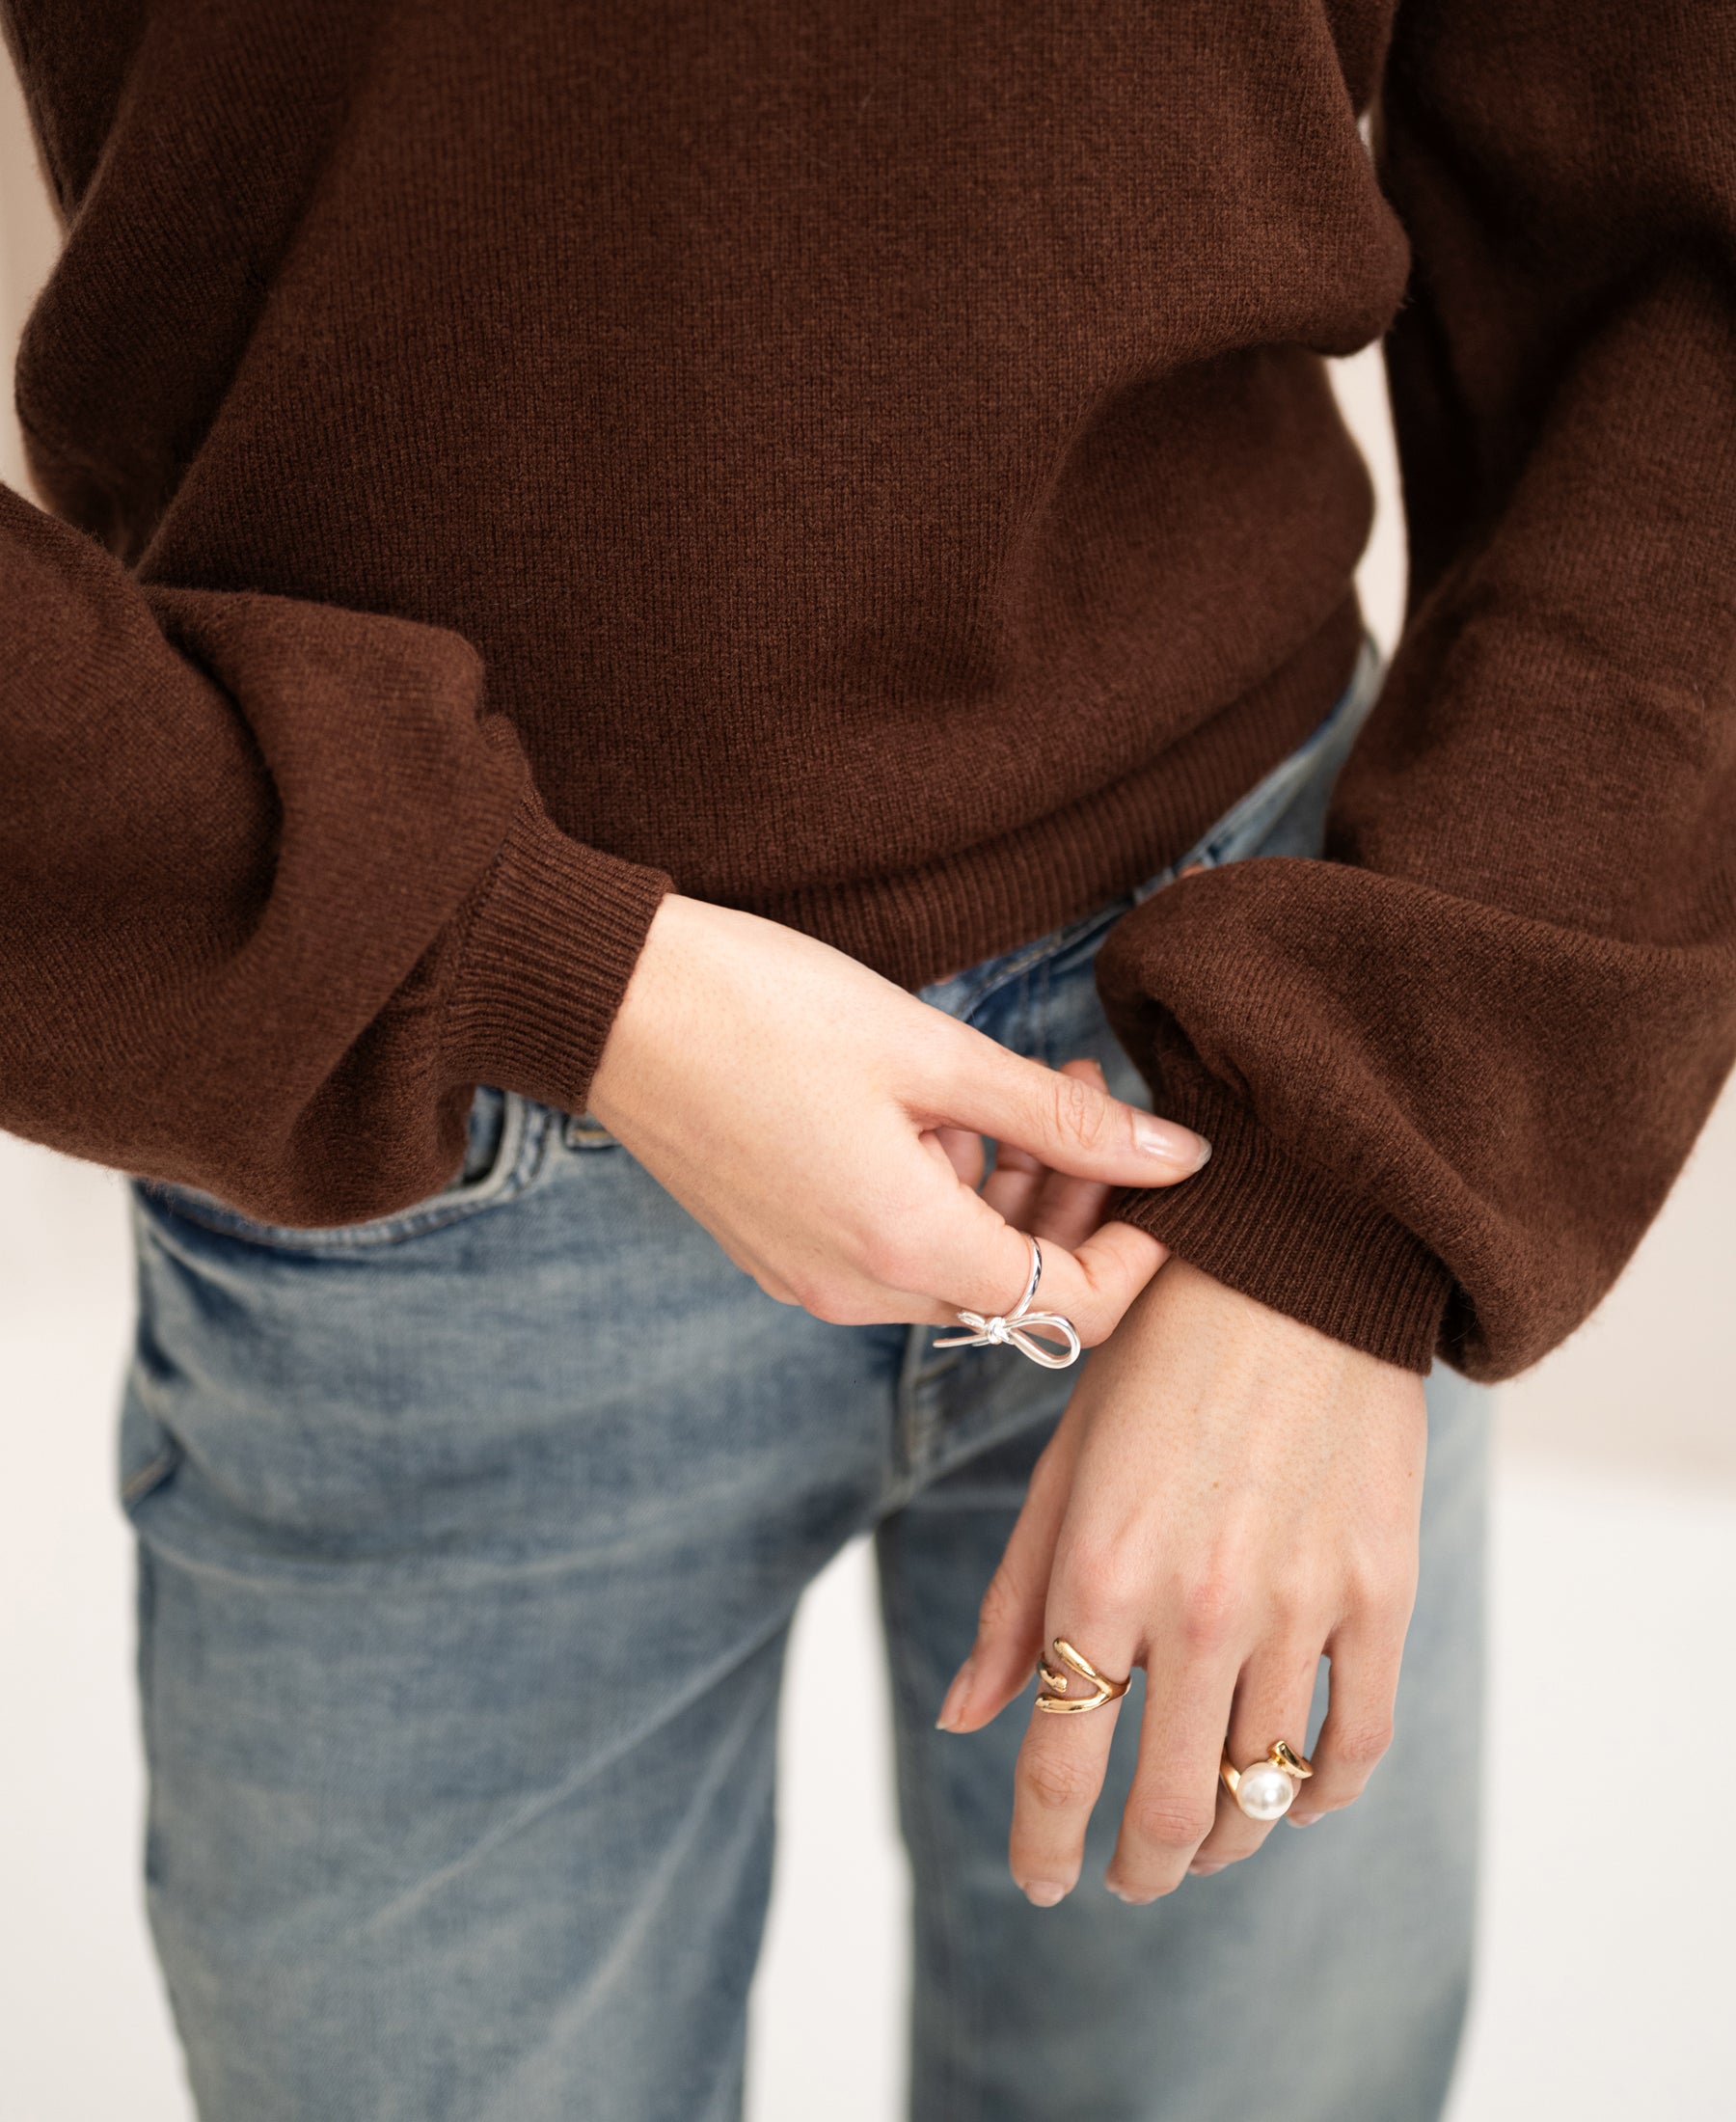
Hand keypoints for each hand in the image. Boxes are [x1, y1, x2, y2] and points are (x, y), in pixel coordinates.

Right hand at [588, 895, 1206, 1338]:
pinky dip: (936, 1193)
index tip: (1162, 1171)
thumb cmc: (764, 1008)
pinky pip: (891, 1248)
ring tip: (1009, 1081)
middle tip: (1084, 1090)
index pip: (1073, 1307)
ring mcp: (808, 1276)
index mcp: (906, 1248)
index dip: (1138, 1251)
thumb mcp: (933, 1053)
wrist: (606, 1001)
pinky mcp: (777, 1249)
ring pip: (953, 1265)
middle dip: (1072, 1202)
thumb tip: (1180, 1160)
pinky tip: (927, 1109)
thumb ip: (1061, 1121)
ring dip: (1004, 1189)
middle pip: (1014, 1289)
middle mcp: (857, 1290)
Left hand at [935, 1257, 1426, 1902]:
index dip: (1044, 1842)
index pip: (1063, 1762)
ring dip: (1224, 1841)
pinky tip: (1292, 1801)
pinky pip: (1355, 1739)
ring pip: (1261, 1789)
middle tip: (1125, 1876)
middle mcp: (1199, 1606)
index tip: (1040, 1879)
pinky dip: (1320, 1795)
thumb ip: (1016, 1599)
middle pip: (1169, 1807)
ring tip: (1203, 1846)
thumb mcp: (1065, 1464)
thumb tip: (963, 1717)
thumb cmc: (1160, 1357)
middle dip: (1138, 1866)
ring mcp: (1301, 1605)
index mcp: (1101, 1573)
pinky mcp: (1382, 1591)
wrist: (1298, 1267)